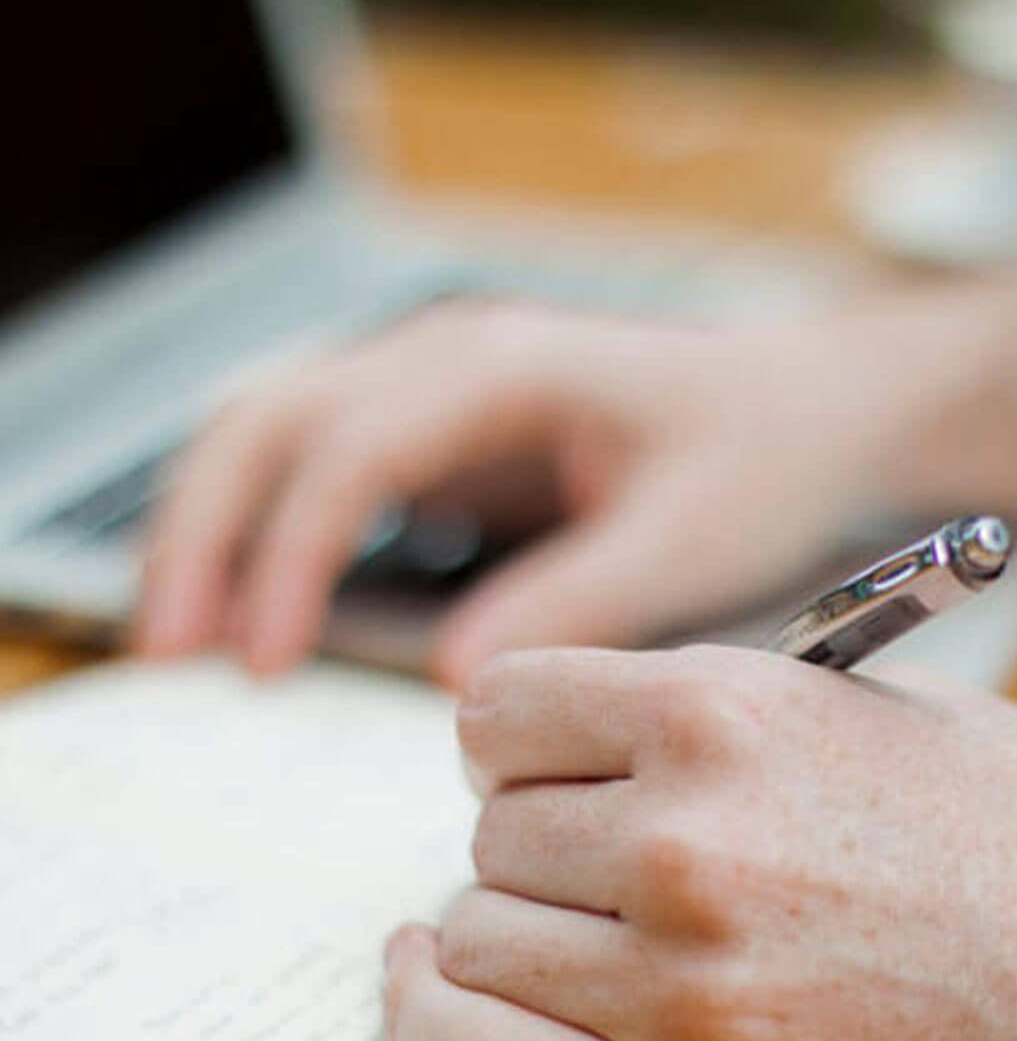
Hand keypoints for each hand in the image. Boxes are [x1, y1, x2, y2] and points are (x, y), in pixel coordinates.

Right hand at [136, 297, 974, 681]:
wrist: (821, 409)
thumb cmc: (768, 458)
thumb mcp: (689, 540)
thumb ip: (576, 602)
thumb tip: (457, 682)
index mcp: (507, 368)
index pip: (352, 448)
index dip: (289, 553)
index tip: (264, 659)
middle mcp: (454, 358)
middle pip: (272, 418)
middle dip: (204, 527)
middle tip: (170, 652)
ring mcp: (442, 387)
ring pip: (277, 428)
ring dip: (215, 521)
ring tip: (182, 638)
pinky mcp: (449, 433)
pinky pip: (324, 463)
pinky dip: (269, 526)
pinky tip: (256, 608)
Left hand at [381, 644, 1016, 1040]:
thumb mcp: (888, 708)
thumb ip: (727, 712)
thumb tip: (601, 735)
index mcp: (730, 713)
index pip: (501, 708)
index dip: (521, 736)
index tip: (543, 762)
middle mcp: (687, 845)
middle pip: (492, 832)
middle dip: (535, 836)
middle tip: (597, 856)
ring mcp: (691, 994)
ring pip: (477, 942)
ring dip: (509, 932)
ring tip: (573, 931)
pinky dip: (448, 1027)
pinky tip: (448, 996)